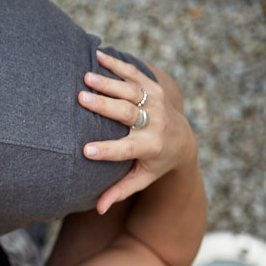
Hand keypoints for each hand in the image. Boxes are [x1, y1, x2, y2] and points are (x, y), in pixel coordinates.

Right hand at [78, 50, 196, 213]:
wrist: (184, 140)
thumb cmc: (154, 164)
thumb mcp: (141, 180)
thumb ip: (119, 191)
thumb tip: (98, 208)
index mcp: (151, 148)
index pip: (126, 150)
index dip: (107, 151)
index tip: (85, 150)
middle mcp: (156, 123)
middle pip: (128, 113)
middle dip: (104, 106)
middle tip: (81, 98)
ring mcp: (157, 102)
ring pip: (131, 90)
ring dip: (108, 82)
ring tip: (86, 77)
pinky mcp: (156, 88)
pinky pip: (135, 74)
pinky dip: (117, 64)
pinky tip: (97, 56)